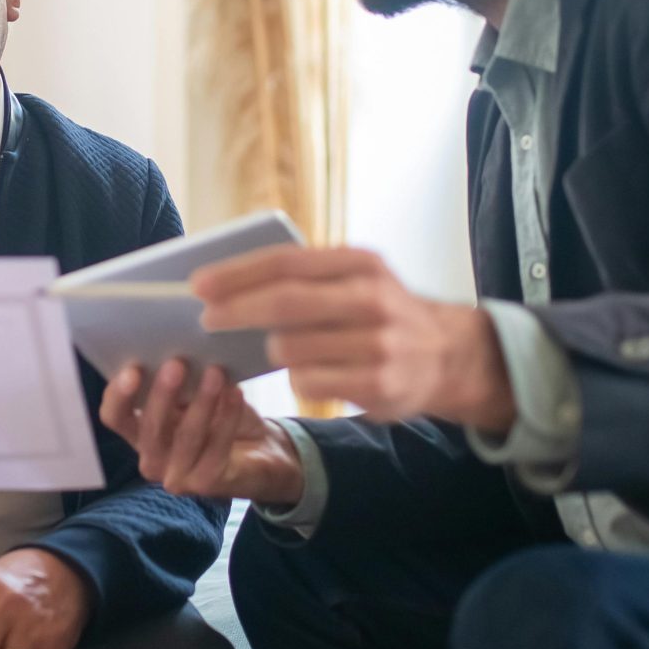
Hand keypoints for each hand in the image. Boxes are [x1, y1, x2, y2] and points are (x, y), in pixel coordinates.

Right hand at [98, 360, 304, 503]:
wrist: (260, 452)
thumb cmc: (220, 417)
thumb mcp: (194, 395)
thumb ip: (179, 381)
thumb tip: (174, 346)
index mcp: (139, 433)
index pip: (114, 417)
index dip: (119, 395)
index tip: (133, 368)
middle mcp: (151, 459)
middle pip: (149, 428)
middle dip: (162, 394)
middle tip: (177, 363)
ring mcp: (176, 477)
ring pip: (186, 437)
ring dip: (201, 402)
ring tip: (215, 373)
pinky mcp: (206, 484)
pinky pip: (216, 448)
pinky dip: (226, 417)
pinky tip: (236, 393)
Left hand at [196, 246, 517, 430]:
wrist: (450, 354)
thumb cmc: (383, 311)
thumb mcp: (358, 278)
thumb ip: (308, 276)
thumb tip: (230, 285)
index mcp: (361, 264)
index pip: (287, 263)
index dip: (238, 274)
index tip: (198, 283)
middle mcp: (372, 300)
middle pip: (285, 304)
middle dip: (237, 310)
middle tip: (205, 318)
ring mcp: (377, 345)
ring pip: (291, 350)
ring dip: (273, 351)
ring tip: (277, 348)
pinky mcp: (377, 385)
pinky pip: (309, 384)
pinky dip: (299, 379)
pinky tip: (311, 374)